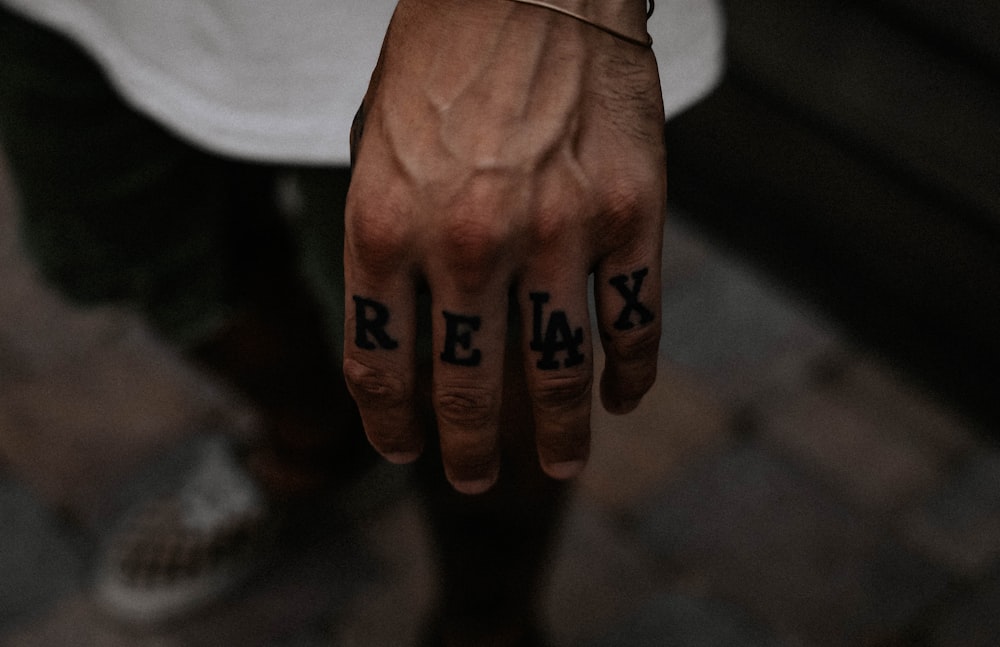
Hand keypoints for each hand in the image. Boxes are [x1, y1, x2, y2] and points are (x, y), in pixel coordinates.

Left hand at [343, 0, 665, 493]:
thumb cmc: (441, 61)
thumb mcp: (376, 148)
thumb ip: (383, 244)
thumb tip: (404, 331)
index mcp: (387, 227)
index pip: (383, 365)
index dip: (394, 425)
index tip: (407, 451)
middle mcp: (468, 243)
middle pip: (470, 388)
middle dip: (470, 451)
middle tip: (475, 481)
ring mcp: (559, 232)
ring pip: (560, 375)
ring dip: (560, 436)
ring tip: (560, 466)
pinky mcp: (633, 214)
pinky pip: (635, 323)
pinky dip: (631, 373)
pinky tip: (623, 398)